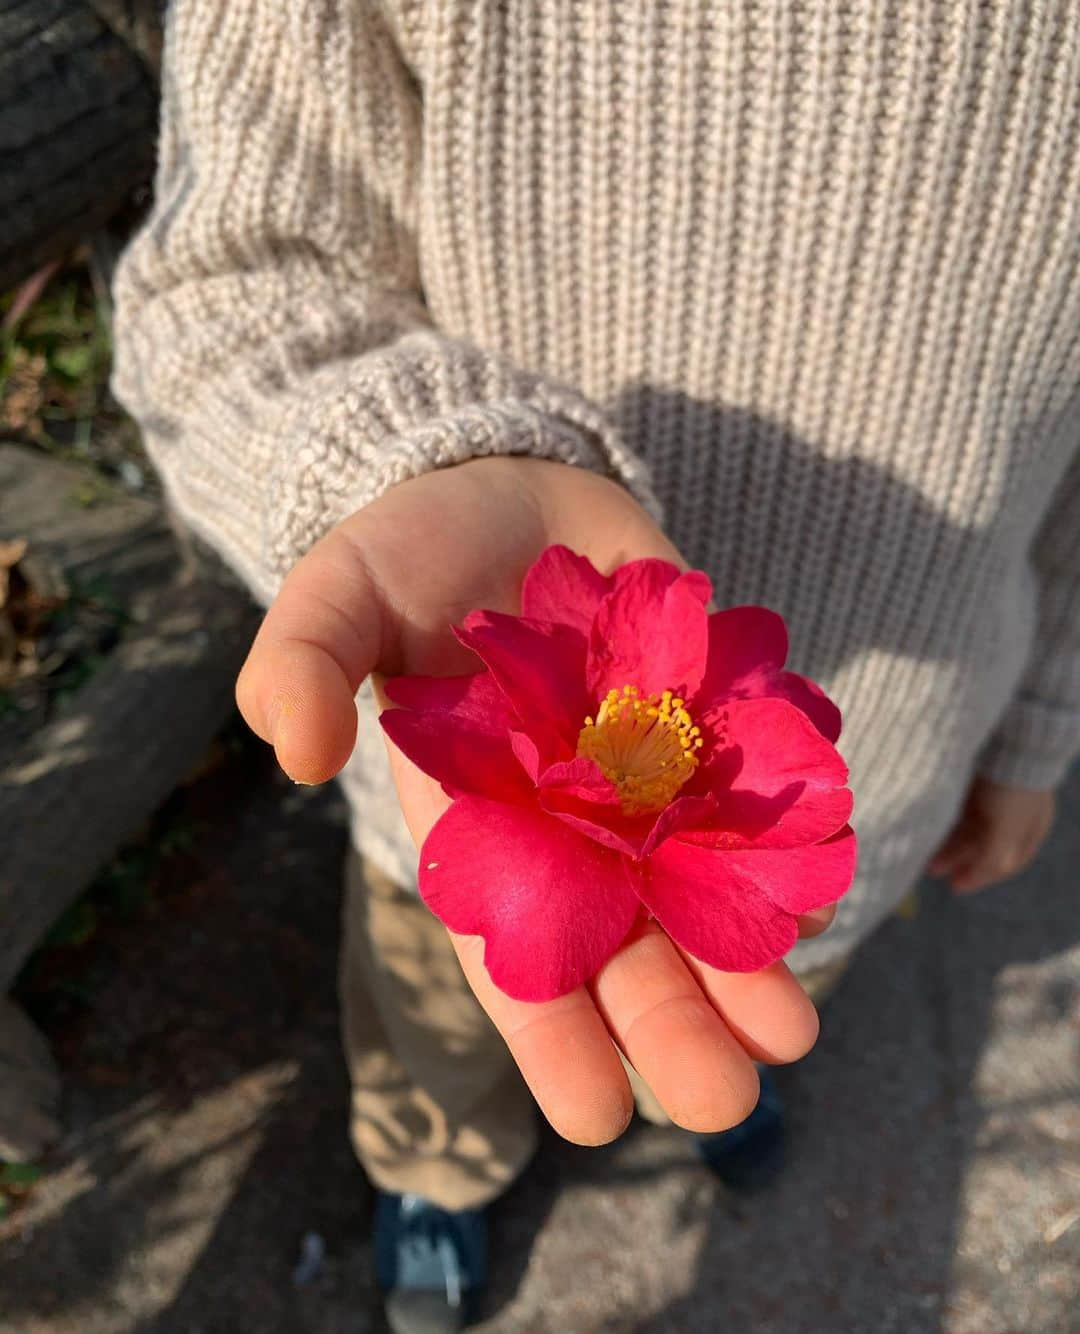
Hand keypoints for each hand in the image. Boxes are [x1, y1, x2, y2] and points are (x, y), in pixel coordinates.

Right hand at [236, 457, 833, 1143]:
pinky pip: (748, 799)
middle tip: (728, 1100)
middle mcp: (567, 819)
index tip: (591, 1116)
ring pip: (696, 890)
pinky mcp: (706, 718)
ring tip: (794, 1032)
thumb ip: (304, 663)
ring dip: (745, 960)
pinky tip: (821, 898)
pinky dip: (783, 849)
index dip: (546, 1032)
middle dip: (669, 1021)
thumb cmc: (410, 549)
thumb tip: (299, 754)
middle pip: (620, 942)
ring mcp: (644, 774)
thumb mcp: (337, 592)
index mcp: (476, 822)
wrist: (512, 482)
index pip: (509, 948)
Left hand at [928, 775, 1054, 894]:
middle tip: (932, 870)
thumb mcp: (1006, 831)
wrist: (1009, 737)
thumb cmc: (1011, 788)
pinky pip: (959, 807)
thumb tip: (969, 882)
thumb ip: (993, 860)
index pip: (1008, 862)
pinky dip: (945, 820)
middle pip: (985, 845)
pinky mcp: (977, 779)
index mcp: (1032, 828)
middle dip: (959, 859)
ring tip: (923, 851)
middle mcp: (1016, 813)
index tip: (957, 886)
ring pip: (968, 827)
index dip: (982, 876)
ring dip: (947, 842)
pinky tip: (928, 827)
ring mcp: (997, 796)